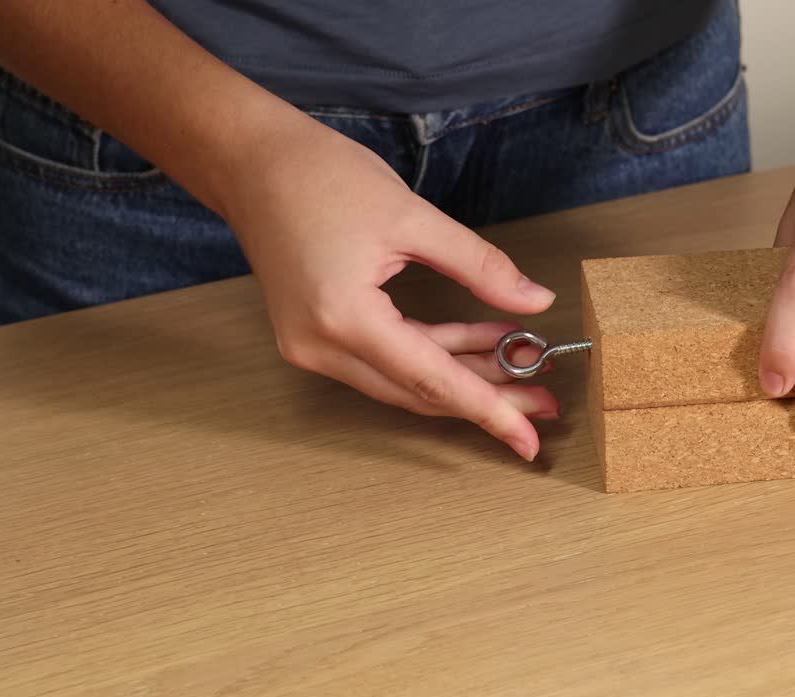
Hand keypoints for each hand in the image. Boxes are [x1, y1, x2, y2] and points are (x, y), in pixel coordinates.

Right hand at [225, 121, 558, 460]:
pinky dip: (433, 353)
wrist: (249, 161)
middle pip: (419, 391)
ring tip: (523, 364)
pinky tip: (480, 340)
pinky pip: (384, 360)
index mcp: (343, 318)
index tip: (530, 437)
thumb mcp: (413, 217)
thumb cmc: (319, 176)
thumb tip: (536, 302)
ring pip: (404, 379)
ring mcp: (312, 345)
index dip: (488, 410)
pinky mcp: (316, 334)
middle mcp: (320, 346)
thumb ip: (481, 267)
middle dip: (486, 397)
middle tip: (544, 399)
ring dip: (464, 374)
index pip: (432, 380)